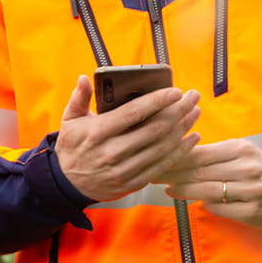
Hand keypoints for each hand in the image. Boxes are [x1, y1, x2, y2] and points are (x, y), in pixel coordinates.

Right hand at [54, 75, 200, 203]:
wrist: (67, 184)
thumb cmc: (72, 147)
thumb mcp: (69, 120)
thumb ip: (78, 98)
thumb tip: (84, 78)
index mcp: (97, 132)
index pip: (133, 113)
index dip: (157, 101)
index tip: (175, 91)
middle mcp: (111, 152)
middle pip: (153, 130)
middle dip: (178, 111)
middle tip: (193, 97)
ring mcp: (123, 170)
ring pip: (161, 148)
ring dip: (182, 129)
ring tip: (195, 113)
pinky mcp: (132, 183)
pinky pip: (161, 166)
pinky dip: (179, 152)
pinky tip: (191, 138)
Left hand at [160, 137, 261, 229]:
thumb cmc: (257, 169)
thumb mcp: (239, 154)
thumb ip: (213, 154)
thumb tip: (177, 153)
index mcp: (240, 149)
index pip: (200, 153)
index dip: (176, 158)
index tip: (158, 160)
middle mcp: (246, 168)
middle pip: (201, 171)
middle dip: (174, 174)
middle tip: (153, 176)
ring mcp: (251, 190)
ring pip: (208, 190)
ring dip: (185, 191)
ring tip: (168, 190)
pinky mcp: (253, 211)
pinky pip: (221, 208)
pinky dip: (208, 205)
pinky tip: (197, 203)